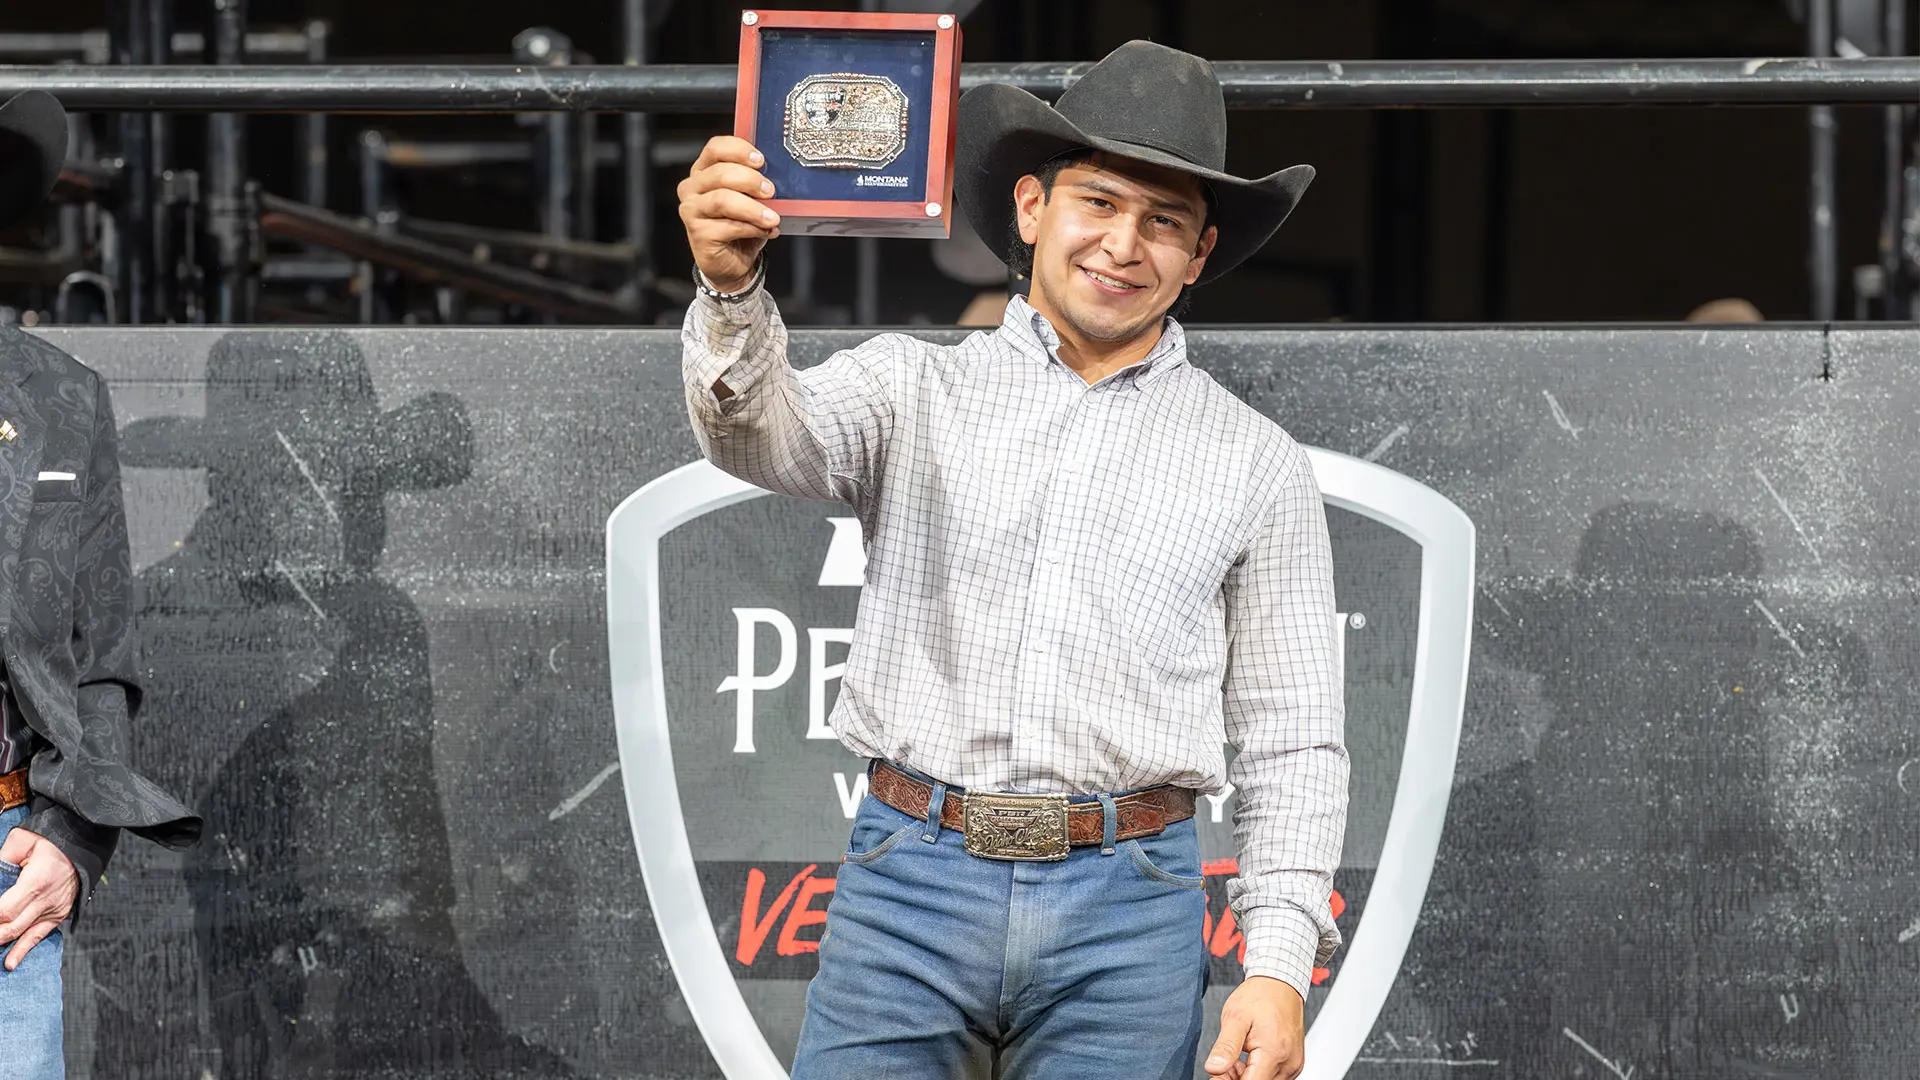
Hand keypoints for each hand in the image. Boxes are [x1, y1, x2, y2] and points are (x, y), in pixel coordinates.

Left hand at [0, 828, 78, 969]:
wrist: (82, 845)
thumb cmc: (50, 841)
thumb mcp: (21, 841)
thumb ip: (2, 859)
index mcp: (35, 882)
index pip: (3, 911)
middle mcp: (46, 901)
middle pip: (9, 928)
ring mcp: (54, 910)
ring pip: (21, 934)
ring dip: (1, 942)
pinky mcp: (58, 915)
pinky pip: (38, 936)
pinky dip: (22, 951)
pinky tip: (9, 964)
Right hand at [678, 135, 780, 292]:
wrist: (733, 262)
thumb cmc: (741, 225)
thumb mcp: (749, 198)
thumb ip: (755, 183)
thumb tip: (778, 175)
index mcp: (704, 171)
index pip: (715, 148)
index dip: (738, 150)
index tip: (760, 161)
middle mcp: (692, 187)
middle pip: (720, 173)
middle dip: (750, 181)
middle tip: (770, 191)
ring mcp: (691, 210)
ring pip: (723, 200)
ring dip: (753, 209)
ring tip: (772, 218)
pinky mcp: (698, 233)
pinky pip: (728, 226)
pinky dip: (752, 228)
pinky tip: (767, 231)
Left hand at [1205, 976, 1305, 1079]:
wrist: (1279, 984)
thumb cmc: (1259, 997)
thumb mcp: (1235, 1017)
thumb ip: (1226, 1046)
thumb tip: (1213, 1068)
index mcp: (1274, 1053)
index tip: (1216, 1073)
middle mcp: (1288, 1063)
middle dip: (1237, 1079)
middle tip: (1223, 1063)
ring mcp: (1293, 1064)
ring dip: (1247, 1076)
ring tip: (1236, 1057)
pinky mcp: (1294, 1063)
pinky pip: (1274, 1077)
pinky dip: (1258, 1072)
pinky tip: (1248, 1058)